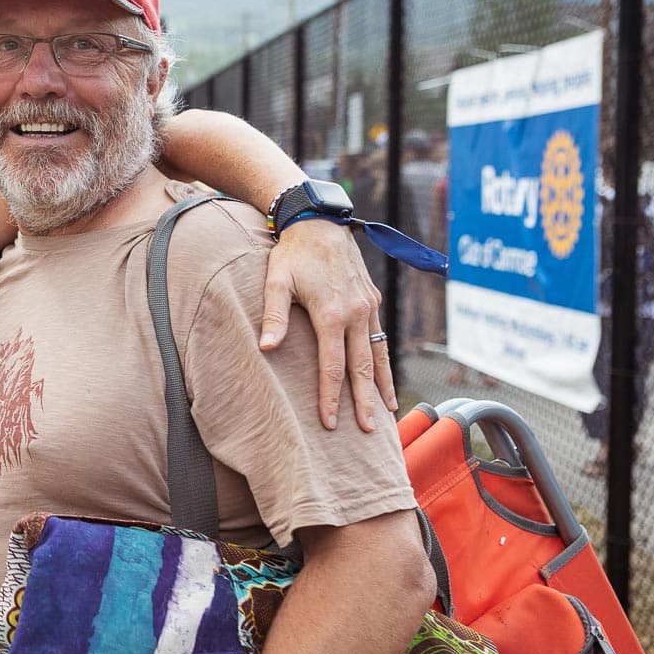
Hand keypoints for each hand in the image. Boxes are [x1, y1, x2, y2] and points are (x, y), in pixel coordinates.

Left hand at [262, 217, 391, 430]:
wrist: (319, 222)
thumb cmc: (292, 253)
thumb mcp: (276, 281)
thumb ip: (274, 315)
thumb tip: (267, 348)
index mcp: (332, 314)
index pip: (332, 366)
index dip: (330, 396)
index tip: (330, 422)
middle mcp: (356, 314)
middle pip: (362, 367)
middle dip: (364, 401)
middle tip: (367, 431)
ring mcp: (368, 307)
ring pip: (378, 354)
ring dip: (381, 385)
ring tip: (386, 412)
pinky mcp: (372, 301)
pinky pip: (380, 338)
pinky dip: (384, 362)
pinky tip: (384, 379)